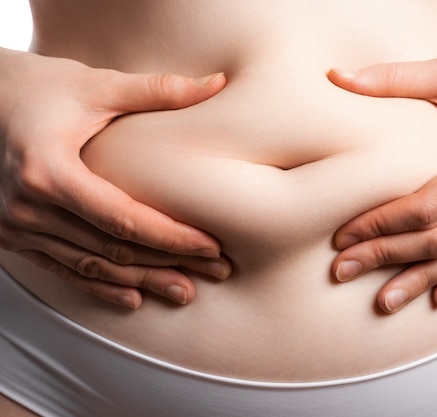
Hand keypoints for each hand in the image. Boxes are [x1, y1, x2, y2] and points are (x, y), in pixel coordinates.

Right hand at [0, 49, 230, 308]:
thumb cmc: (40, 88)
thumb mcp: (97, 85)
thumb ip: (158, 90)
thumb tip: (218, 82)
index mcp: (48, 171)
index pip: (123, 219)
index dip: (171, 237)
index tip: (211, 245)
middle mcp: (27, 207)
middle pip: (111, 248)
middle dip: (168, 263)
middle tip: (215, 271)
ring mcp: (15, 227)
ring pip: (91, 266)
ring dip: (142, 281)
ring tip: (186, 292)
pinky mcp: (12, 235)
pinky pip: (63, 269)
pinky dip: (100, 285)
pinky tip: (134, 297)